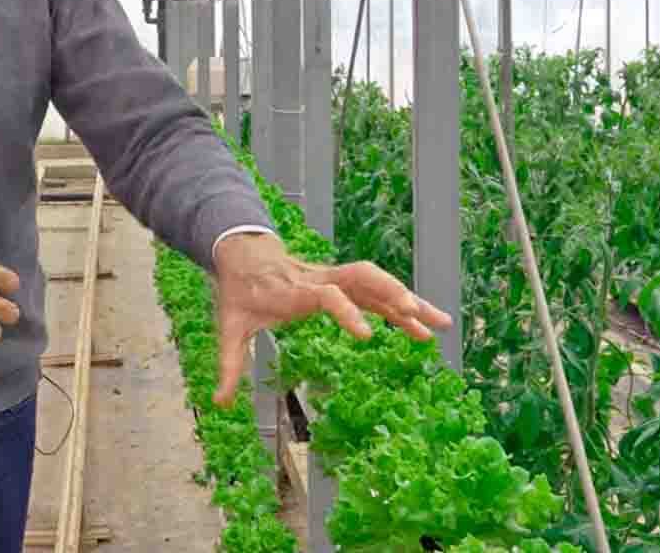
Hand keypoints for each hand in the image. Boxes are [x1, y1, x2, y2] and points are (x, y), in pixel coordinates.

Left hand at [209, 232, 452, 406]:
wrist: (244, 255)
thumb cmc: (240, 293)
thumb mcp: (230, 328)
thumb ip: (228, 365)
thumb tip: (218, 403)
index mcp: (295, 291)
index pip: (326, 295)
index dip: (346, 311)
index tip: (366, 335)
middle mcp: (321, 280)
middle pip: (362, 277)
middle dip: (392, 295)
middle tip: (417, 318)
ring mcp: (335, 279)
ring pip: (378, 282)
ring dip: (410, 300)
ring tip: (441, 324)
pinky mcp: (344, 283)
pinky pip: (378, 291)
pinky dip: (405, 304)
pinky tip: (429, 324)